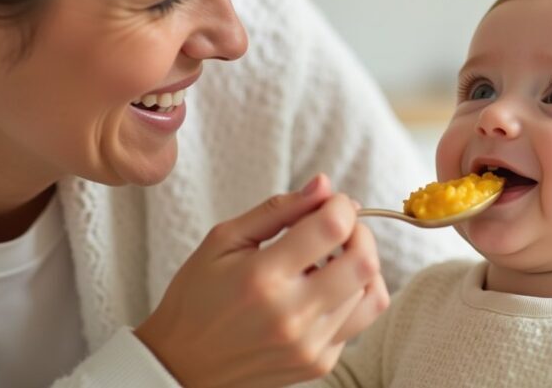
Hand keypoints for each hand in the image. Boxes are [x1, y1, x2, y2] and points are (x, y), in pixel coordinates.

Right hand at [135, 174, 388, 387]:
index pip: (332, 228)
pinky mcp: (319, 363)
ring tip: (328, 259)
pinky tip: (325, 289)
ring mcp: (308, 344)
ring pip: (369, 291)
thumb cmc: (197, 298)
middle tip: (340, 228)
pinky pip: (360, 319)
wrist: (182, 366)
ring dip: (358, 264)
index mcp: (262, 276)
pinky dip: (352, 295)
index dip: (341, 205)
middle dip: (360, 233)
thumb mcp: (224, 241)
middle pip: (363, 262)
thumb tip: (323, 184)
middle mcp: (291, 314)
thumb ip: (278, 210)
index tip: (332, 203)